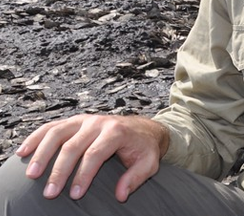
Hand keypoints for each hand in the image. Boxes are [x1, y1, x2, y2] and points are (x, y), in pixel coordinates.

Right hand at [15, 114, 169, 201]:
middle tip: (50, 193)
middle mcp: (98, 123)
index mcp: (116, 132)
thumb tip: (120, 195)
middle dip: (59, 171)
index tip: (75, 195)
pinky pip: (51, 127)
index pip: (95, 154)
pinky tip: (23, 152)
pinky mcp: (73, 121)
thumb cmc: (143, 148)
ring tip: (32, 174)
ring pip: (57, 134)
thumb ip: (135, 178)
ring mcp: (84, 120)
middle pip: (72, 146)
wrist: (143, 128)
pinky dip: (35, 138)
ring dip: (42, 154)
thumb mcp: (149, 163)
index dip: (84, 175)